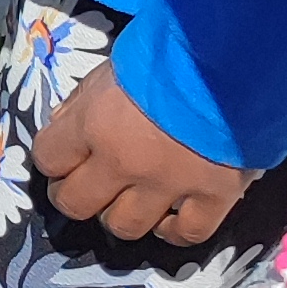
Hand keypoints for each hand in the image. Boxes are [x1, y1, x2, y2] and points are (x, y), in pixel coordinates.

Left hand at [34, 63, 254, 244]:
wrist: (238, 62)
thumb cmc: (170, 53)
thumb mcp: (113, 67)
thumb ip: (85, 100)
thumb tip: (63, 126)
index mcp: (93, 123)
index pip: (49, 158)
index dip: (53, 160)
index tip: (62, 157)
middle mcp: (123, 162)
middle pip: (76, 203)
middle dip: (74, 196)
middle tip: (86, 186)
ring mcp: (168, 185)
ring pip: (125, 226)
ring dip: (119, 216)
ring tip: (128, 202)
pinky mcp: (214, 196)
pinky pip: (187, 233)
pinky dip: (174, 231)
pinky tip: (170, 219)